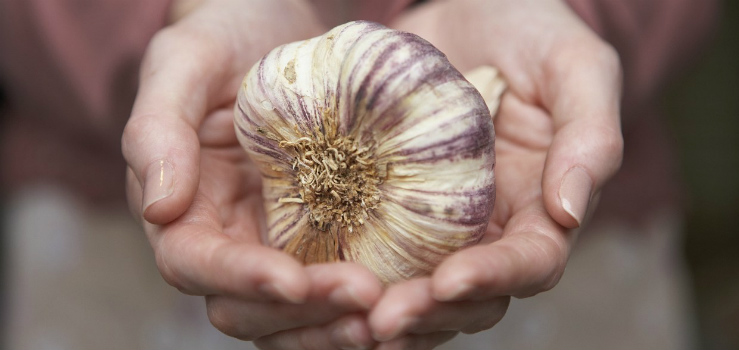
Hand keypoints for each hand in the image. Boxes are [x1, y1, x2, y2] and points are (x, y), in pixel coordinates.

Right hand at [122, 1, 382, 347]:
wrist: (275, 29)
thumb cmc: (223, 38)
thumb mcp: (184, 63)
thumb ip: (157, 130)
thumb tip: (159, 210)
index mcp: (182, 210)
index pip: (195, 265)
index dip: (240, 279)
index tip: (291, 280)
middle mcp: (226, 240)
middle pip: (248, 308)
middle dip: (303, 312)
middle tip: (367, 300)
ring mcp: (275, 245)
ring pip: (292, 316)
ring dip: (335, 325)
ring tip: (389, 314)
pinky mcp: (320, 238)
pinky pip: (333, 287)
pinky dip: (359, 305)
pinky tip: (402, 298)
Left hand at [365, 1, 623, 347]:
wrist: (469, 8)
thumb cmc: (532, 29)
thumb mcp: (575, 65)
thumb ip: (591, 134)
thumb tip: (571, 211)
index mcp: (542, 206)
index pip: (529, 262)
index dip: (494, 278)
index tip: (449, 280)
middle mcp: (490, 227)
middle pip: (467, 294)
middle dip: (429, 312)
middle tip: (381, 322)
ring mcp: (437, 221)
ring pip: (417, 287)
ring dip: (387, 309)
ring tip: (347, 318)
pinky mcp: (389, 203)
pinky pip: (373, 249)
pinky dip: (351, 274)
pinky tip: (319, 283)